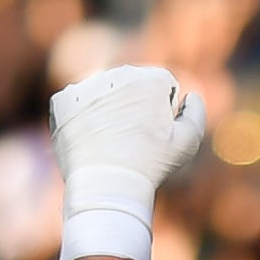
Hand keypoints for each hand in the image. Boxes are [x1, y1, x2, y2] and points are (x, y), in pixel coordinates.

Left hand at [49, 65, 210, 253]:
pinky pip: (76, 103)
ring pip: (103, 93)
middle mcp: (118, 74)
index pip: (161, 86)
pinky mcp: (63, 100)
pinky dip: (82, 118)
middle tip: (133, 140)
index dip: (162, 112)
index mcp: (151, 79)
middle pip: (130, 86)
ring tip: (110, 141)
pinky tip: (89, 138)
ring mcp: (87, 85)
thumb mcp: (188, 142)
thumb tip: (191, 95)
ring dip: (108, 109)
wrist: (108, 186)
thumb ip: (196, 112)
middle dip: (134, 105)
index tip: (155, 134)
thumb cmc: (152, 166)